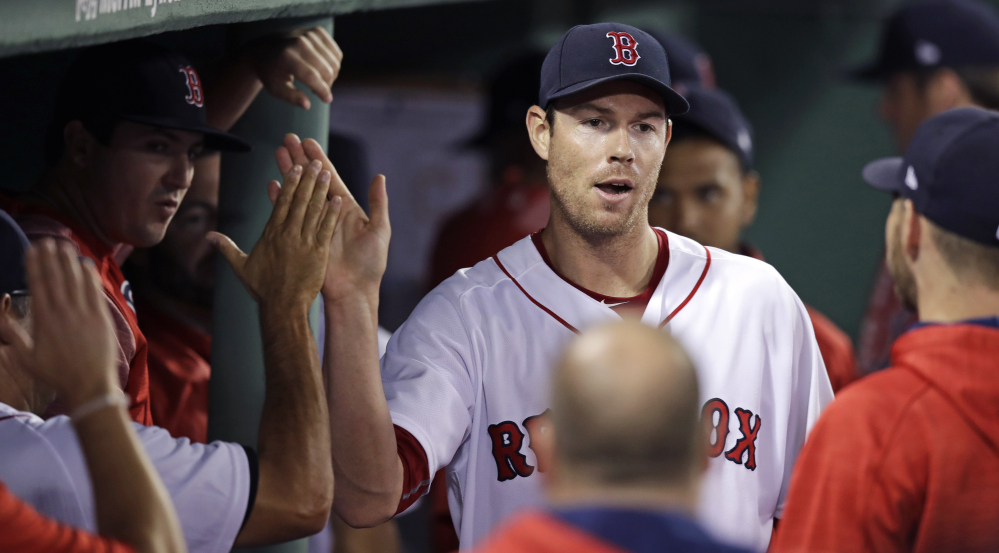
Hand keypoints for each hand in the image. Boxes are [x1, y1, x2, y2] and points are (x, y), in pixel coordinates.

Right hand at [0, 240, 117, 409]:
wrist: (89, 385)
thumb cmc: (56, 374)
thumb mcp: (26, 357)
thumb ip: (13, 334)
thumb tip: (1, 312)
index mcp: (44, 320)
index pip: (38, 285)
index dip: (35, 265)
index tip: (33, 249)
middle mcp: (64, 312)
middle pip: (57, 278)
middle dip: (51, 257)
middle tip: (47, 241)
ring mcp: (85, 313)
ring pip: (76, 281)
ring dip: (69, 261)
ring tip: (64, 246)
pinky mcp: (102, 317)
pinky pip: (95, 291)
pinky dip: (90, 276)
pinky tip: (86, 264)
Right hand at [208, 159, 342, 310]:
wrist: (282, 307)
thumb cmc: (262, 289)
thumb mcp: (241, 267)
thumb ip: (227, 248)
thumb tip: (208, 236)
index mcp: (271, 234)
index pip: (281, 202)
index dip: (289, 183)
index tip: (294, 167)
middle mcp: (288, 234)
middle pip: (298, 200)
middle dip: (306, 179)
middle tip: (313, 161)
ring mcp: (304, 242)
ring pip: (313, 210)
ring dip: (320, 190)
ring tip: (325, 172)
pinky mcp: (318, 253)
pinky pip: (325, 228)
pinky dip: (332, 213)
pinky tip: (337, 199)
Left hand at [248, 27, 342, 109]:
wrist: (265, 49)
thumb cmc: (271, 73)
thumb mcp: (276, 88)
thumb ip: (292, 97)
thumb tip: (307, 105)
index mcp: (286, 56)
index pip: (311, 76)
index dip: (322, 90)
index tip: (327, 100)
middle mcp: (299, 42)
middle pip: (325, 69)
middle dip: (327, 85)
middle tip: (318, 92)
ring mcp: (310, 35)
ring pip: (334, 62)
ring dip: (331, 76)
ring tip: (319, 82)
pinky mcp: (318, 32)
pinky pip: (336, 53)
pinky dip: (334, 64)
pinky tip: (324, 70)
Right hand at [274, 134, 389, 302]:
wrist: (354, 292)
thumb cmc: (370, 264)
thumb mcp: (379, 230)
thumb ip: (378, 203)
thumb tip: (379, 176)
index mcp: (346, 208)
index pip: (329, 177)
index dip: (318, 159)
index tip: (307, 141)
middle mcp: (328, 212)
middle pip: (310, 180)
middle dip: (298, 159)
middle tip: (286, 139)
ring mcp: (313, 223)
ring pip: (298, 192)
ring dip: (287, 173)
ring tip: (277, 153)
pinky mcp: (303, 237)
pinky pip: (289, 215)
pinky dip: (280, 200)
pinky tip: (272, 184)